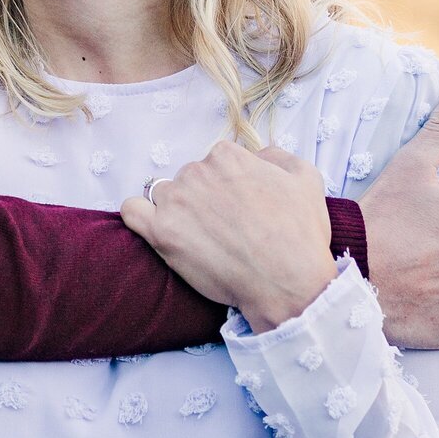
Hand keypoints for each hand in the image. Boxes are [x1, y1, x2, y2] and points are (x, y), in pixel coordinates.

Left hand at [121, 140, 333, 333]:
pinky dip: (140, 216)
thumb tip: (258, 155)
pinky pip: (132, 211)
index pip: (216, 163)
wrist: (286, 283)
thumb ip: (277, 156)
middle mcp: (196, 171)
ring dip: (177, 212)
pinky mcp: (160, 232)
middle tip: (225, 230)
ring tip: (201, 239)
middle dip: (204, 200)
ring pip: (164, 196)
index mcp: (226, 156)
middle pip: (190, 179)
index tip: (239, 210)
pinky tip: (157, 229)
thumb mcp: (306, 179)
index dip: (229, 188)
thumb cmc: (299, 235)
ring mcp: (175, 201)